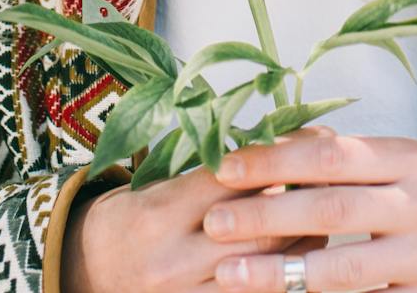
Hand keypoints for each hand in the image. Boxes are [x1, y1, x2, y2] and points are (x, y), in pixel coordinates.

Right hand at [62, 129, 332, 292]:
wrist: (82, 272)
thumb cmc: (127, 220)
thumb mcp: (156, 187)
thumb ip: (208, 177)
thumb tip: (276, 156)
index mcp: (161, 211)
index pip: (234, 179)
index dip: (282, 157)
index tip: (318, 140)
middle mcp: (175, 255)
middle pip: (259, 226)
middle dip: (302, 202)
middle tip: (334, 181)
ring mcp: (186, 292)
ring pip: (265, 269)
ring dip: (303, 245)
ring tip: (327, 221)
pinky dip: (282, 280)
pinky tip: (303, 263)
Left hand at [202, 128, 416, 291]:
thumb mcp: (396, 159)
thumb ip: (341, 156)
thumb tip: (266, 142)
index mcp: (407, 159)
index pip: (331, 154)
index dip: (275, 161)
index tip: (224, 168)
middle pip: (334, 208)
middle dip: (267, 216)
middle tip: (214, 222)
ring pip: (347, 268)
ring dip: (282, 272)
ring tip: (230, 274)